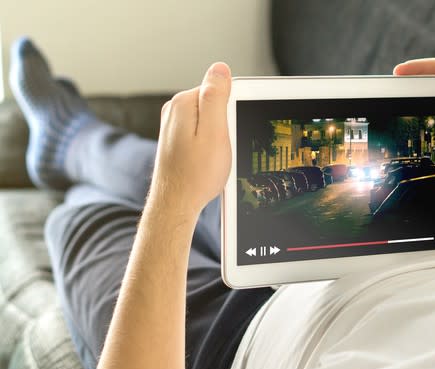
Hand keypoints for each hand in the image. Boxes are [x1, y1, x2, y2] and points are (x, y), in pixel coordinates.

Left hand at [150, 63, 231, 211]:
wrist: (176, 204)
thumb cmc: (197, 174)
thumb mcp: (214, 132)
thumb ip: (216, 97)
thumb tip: (220, 68)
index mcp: (183, 103)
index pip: (219, 90)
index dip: (232, 112)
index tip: (230, 131)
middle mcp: (174, 110)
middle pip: (213, 105)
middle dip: (224, 124)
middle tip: (221, 148)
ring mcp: (173, 126)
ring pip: (208, 121)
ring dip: (217, 138)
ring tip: (212, 158)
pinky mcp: (176, 140)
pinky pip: (201, 134)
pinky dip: (208, 146)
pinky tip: (206, 162)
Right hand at [393, 59, 434, 196]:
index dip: (417, 67)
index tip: (398, 71)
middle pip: (423, 83)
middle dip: (405, 82)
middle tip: (389, 85)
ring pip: (418, 103)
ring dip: (403, 101)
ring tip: (389, 101)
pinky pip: (416, 122)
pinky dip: (406, 121)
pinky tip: (398, 122)